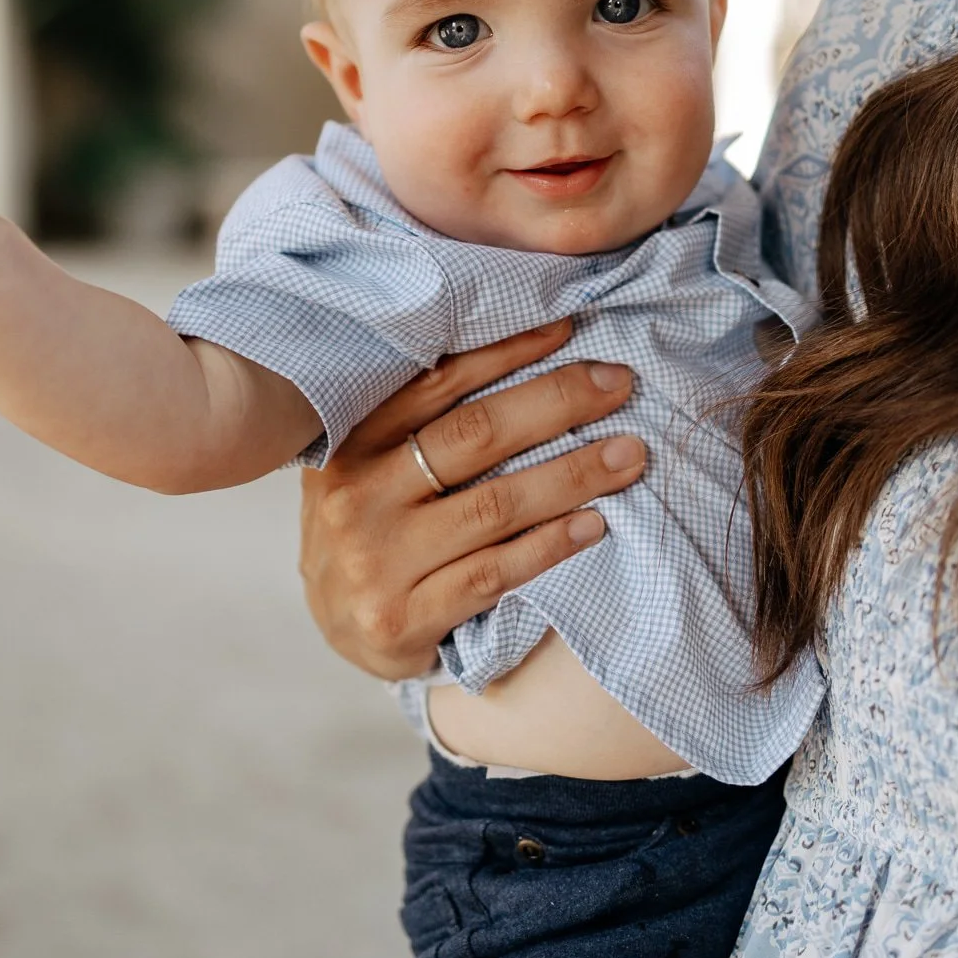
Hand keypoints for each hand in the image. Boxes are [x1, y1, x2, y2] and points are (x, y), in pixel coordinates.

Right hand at [298, 319, 647, 679]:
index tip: (569, 330)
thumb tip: (524, 352)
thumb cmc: (369, 528)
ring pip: (494, 506)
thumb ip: (422, 419)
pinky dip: (549, 546)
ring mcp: (378, 560)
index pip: (439, 383)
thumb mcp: (372, 463)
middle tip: (619, 384)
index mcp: (350, 444)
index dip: (508, 351)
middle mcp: (357, 496)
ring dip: (572, 475)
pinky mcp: (403, 618)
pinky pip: (494, 574)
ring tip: (628, 455)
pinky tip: (592, 525)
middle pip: (475, 436)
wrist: (330, 626)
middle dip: (557, 403)